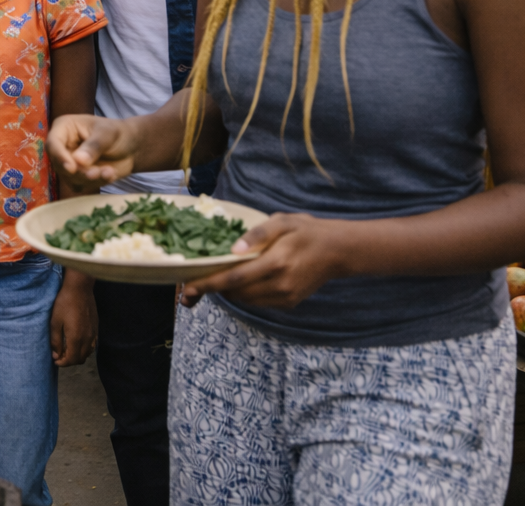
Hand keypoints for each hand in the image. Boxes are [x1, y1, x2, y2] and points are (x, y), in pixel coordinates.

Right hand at [47, 114, 140, 185]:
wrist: (130, 146)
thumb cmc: (116, 133)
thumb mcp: (108, 134)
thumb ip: (94, 146)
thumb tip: (78, 161)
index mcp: (64, 128)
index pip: (53, 144)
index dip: (60, 157)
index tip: (71, 168)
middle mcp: (62, 146)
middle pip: (59, 165)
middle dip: (79, 172)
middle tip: (97, 172)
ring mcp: (68, 162)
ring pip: (69, 178)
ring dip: (90, 179)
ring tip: (109, 172)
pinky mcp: (76, 176)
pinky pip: (80, 185)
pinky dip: (96, 183)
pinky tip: (110, 174)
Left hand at [50, 269, 96, 365]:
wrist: (79, 288)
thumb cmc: (64, 303)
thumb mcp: (55, 322)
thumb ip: (56, 341)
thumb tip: (56, 355)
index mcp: (76, 338)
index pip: (71, 359)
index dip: (62, 363)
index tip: (55, 360)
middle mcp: (87, 338)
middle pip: (80, 358)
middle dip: (69, 361)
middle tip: (59, 356)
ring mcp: (94, 333)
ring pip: (88, 353)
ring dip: (78, 355)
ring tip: (67, 350)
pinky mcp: (96, 327)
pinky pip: (93, 344)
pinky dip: (85, 349)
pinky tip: (78, 342)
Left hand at [180, 213, 346, 308]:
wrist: (337, 251)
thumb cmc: (305, 231)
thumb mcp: (282, 222)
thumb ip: (257, 234)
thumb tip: (233, 249)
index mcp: (276, 263)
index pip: (234, 278)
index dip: (208, 284)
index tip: (187, 287)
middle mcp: (280, 285)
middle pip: (236, 293)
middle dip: (212, 289)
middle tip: (191, 282)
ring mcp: (285, 297)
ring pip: (245, 300)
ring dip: (226, 292)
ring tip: (210, 280)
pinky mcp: (288, 302)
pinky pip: (257, 302)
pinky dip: (243, 293)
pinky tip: (237, 280)